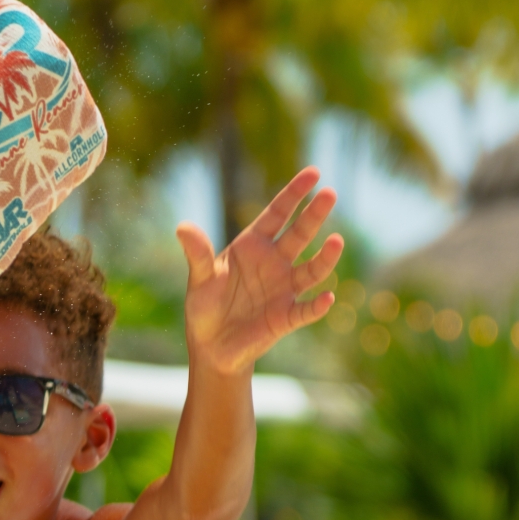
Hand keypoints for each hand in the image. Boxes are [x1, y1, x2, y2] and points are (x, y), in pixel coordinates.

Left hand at [179, 167, 343, 374]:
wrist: (211, 346)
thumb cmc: (205, 307)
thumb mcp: (200, 279)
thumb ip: (198, 254)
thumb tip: (182, 227)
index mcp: (253, 247)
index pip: (276, 214)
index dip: (293, 194)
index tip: (313, 173)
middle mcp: (274, 263)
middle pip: (299, 235)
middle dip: (314, 215)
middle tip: (330, 193)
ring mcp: (284, 289)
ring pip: (311, 269)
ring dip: (325, 258)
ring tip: (336, 242)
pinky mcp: (286, 317)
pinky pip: (306, 310)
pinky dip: (317, 306)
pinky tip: (327, 298)